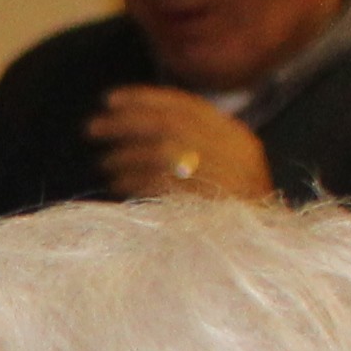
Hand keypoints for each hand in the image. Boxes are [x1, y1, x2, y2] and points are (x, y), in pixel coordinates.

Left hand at [87, 87, 267, 205]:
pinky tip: (115, 184)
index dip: (145, 98)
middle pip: (169, 124)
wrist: (259, 251)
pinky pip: (160, 183)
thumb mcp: (226, 167)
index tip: (110, 100)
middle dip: (125, 123)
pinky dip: (133, 180)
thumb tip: (138, 123)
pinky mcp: (207, 202)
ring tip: (103, 163)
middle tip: (91, 128)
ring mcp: (223, 177)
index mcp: (237, 138)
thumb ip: (193, 143)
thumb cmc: (233, 210)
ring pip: (162, 151)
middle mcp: (233, 151)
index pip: (186, 106)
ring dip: (125, 155)